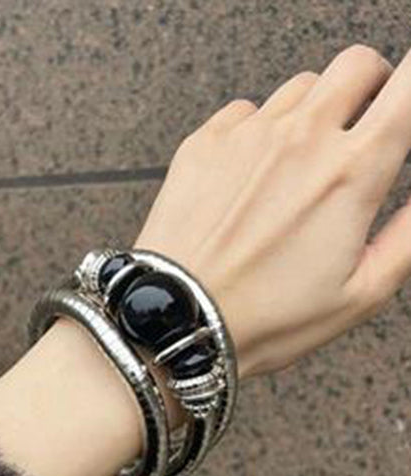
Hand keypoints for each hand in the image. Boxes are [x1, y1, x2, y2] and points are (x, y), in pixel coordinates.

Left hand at [134, 43, 410, 380]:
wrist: (179, 317)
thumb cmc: (267, 318)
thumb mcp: (361, 294)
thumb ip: (408, 236)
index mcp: (350, 173)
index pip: (408, 86)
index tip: (406, 109)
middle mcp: (301, 138)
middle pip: (356, 65)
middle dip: (370, 87)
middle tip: (362, 125)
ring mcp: (247, 135)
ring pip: (300, 88)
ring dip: (312, 113)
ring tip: (298, 166)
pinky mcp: (204, 143)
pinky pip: (245, 112)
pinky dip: (257, 132)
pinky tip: (249, 176)